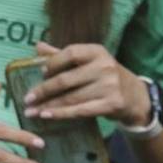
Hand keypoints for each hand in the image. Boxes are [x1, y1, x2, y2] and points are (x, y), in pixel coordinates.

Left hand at [22, 41, 150, 125]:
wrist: (135, 96)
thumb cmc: (105, 75)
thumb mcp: (89, 61)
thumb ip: (63, 55)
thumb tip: (37, 46)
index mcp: (97, 51)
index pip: (71, 53)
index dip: (53, 63)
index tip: (40, 73)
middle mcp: (104, 66)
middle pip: (67, 79)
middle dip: (44, 90)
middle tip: (28, 98)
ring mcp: (109, 85)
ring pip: (71, 97)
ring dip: (49, 106)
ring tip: (32, 111)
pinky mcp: (112, 104)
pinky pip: (81, 110)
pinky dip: (61, 114)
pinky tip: (47, 116)